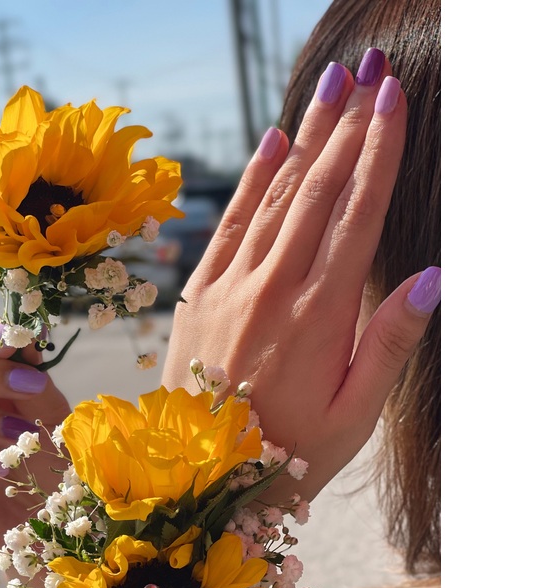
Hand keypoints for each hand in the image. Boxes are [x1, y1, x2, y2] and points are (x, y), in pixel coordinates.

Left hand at [163, 51, 439, 502]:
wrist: (199, 476)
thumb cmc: (288, 453)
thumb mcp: (354, 415)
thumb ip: (390, 344)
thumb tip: (431, 276)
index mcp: (318, 316)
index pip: (357, 214)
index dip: (378, 151)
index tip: (393, 100)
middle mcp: (271, 289)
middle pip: (317, 191)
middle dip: (347, 125)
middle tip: (370, 71)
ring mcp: (228, 288)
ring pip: (274, 197)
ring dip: (305, 138)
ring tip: (331, 88)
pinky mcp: (197, 295)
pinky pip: (228, 224)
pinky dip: (252, 181)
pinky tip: (272, 143)